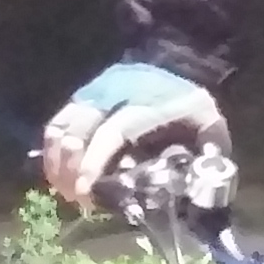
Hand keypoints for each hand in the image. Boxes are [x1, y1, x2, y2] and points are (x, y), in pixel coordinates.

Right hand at [39, 61, 227, 209]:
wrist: (177, 63)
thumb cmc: (192, 108)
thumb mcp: (210, 126)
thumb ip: (207, 152)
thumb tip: (198, 181)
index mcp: (150, 103)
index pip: (115, 130)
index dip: (95, 161)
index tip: (84, 192)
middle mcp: (117, 92)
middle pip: (79, 129)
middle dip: (70, 168)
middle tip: (75, 200)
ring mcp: (96, 91)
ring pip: (61, 125)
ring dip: (57, 161)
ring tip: (65, 191)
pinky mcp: (84, 95)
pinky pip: (58, 122)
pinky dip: (52, 150)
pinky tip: (58, 174)